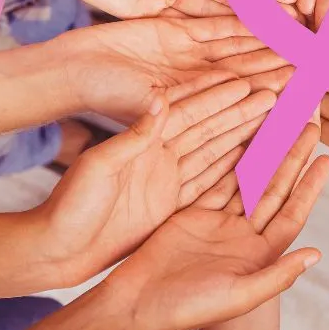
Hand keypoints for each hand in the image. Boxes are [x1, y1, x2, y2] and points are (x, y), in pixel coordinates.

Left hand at [36, 78, 276, 282]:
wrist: (56, 249)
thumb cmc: (69, 207)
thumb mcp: (99, 167)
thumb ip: (133, 138)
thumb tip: (160, 101)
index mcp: (142, 141)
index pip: (188, 113)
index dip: (217, 97)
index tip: (245, 81)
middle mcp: (158, 156)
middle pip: (208, 128)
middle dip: (240, 111)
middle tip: (273, 93)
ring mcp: (165, 179)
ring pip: (213, 152)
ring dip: (242, 135)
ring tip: (272, 119)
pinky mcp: (168, 204)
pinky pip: (207, 182)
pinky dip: (232, 169)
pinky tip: (254, 156)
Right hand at [57, 14, 291, 120]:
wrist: (68, 72)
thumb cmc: (100, 97)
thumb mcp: (134, 113)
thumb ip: (154, 116)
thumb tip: (170, 112)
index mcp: (193, 109)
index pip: (238, 103)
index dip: (268, 94)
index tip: (299, 89)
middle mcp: (196, 85)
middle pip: (245, 75)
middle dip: (278, 67)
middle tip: (313, 58)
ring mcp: (187, 57)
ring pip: (235, 48)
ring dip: (266, 41)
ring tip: (299, 33)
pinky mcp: (175, 32)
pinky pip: (214, 24)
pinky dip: (239, 18)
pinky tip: (266, 12)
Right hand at [105, 123, 328, 329]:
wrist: (140, 304)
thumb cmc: (190, 307)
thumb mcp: (240, 295)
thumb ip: (279, 274)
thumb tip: (318, 254)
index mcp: (259, 254)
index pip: (291, 212)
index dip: (309, 187)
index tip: (326, 160)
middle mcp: (244, 237)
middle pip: (274, 190)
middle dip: (292, 159)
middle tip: (309, 127)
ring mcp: (219, 223)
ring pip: (248, 180)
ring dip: (266, 154)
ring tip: (282, 124)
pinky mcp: (194, 214)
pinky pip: (219, 181)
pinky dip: (231, 160)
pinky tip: (244, 137)